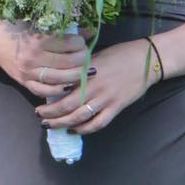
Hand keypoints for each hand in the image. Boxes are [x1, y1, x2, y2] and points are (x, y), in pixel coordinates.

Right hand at [0, 19, 88, 99]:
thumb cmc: (17, 31)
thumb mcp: (38, 26)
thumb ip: (63, 30)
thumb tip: (89, 32)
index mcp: (37, 39)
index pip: (69, 43)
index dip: (80, 43)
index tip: (82, 41)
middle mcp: (33, 57)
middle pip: (68, 62)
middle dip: (82, 60)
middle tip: (85, 56)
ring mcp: (28, 72)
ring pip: (60, 79)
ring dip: (76, 76)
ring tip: (83, 71)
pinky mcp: (24, 82)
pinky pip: (45, 91)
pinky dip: (59, 90)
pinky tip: (68, 85)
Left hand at [38, 39, 159, 134]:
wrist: (146, 59)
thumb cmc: (119, 55)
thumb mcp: (94, 57)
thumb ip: (79, 69)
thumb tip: (61, 80)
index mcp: (85, 72)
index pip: (60, 86)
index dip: (46, 95)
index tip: (37, 98)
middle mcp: (93, 86)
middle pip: (66, 105)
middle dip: (50, 113)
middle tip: (40, 116)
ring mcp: (106, 98)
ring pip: (79, 116)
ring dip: (63, 123)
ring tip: (51, 125)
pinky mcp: (117, 106)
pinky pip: (98, 123)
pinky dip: (84, 129)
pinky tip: (74, 130)